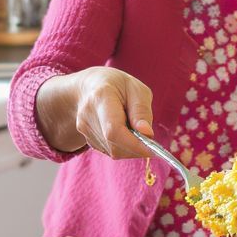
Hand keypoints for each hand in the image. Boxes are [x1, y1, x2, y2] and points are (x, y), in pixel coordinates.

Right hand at [37, 66, 153, 156]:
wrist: (89, 87)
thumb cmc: (117, 85)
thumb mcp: (136, 89)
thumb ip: (141, 110)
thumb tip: (147, 134)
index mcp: (100, 97)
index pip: (115, 130)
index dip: (135, 144)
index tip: (152, 149)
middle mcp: (87, 115)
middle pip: (115, 145)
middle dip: (136, 147)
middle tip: (148, 136)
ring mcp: (84, 129)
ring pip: (113, 151)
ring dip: (130, 146)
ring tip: (131, 125)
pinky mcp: (86, 139)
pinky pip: (110, 151)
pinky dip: (122, 146)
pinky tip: (122, 129)